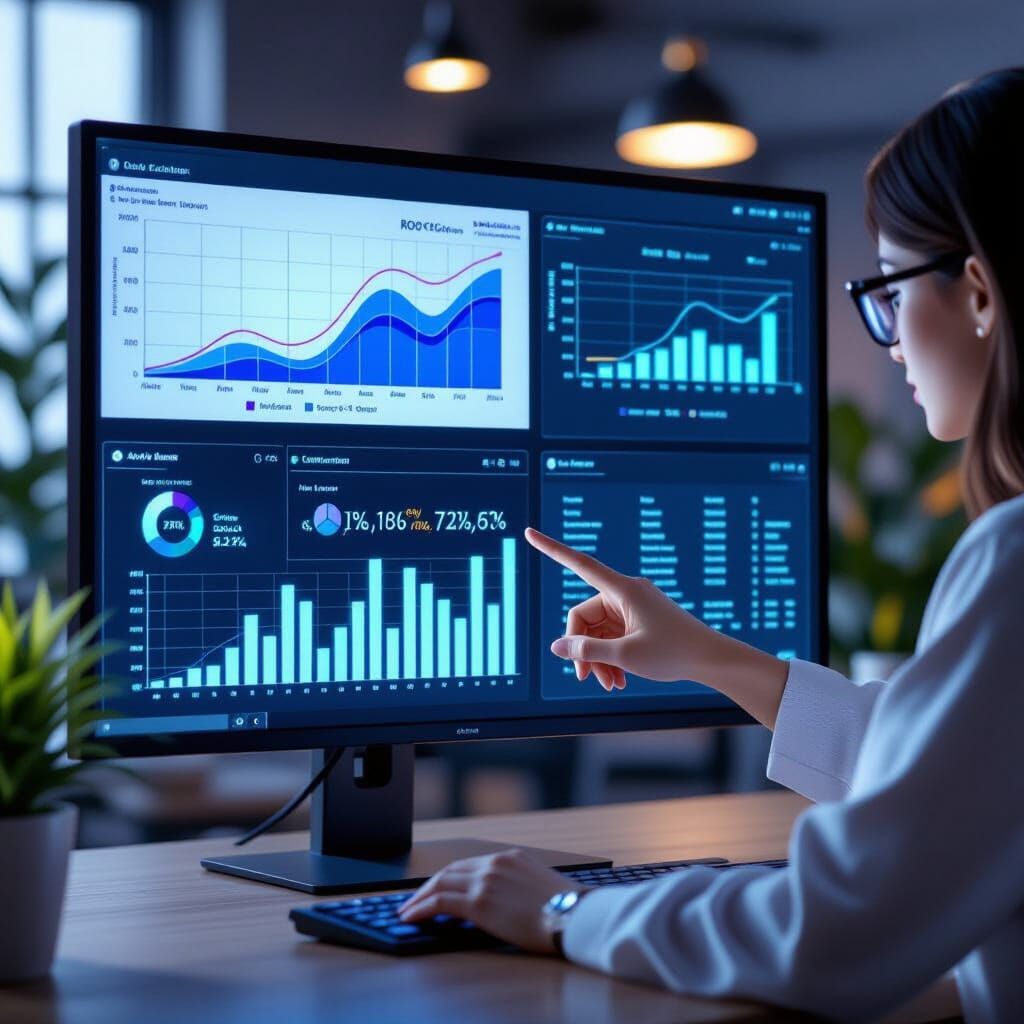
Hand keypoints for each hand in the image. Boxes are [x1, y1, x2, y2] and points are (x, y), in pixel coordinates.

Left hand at [398, 847, 587, 953]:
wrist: (574, 916)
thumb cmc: (566, 910)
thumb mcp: (540, 887)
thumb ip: (517, 887)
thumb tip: (505, 903)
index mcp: (511, 858)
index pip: (470, 864)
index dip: (450, 877)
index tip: (438, 887)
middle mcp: (495, 863)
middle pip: (451, 870)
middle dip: (429, 885)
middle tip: (415, 898)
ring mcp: (486, 880)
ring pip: (441, 883)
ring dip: (420, 897)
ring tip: (407, 910)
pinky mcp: (479, 902)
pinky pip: (440, 902)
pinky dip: (421, 907)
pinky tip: (412, 916)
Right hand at [525, 526, 725, 691]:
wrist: (712, 660)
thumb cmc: (673, 653)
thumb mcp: (625, 655)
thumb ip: (587, 651)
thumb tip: (557, 646)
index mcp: (622, 590)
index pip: (579, 564)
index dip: (551, 549)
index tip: (529, 533)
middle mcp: (626, 593)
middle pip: (585, 616)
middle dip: (584, 649)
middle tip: (587, 679)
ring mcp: (634, 607)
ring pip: (599, 631)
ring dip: (599, 658)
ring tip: (610, 685)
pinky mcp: (640, 621)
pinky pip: (614, 636)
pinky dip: (612, 657)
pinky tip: (619, 680)